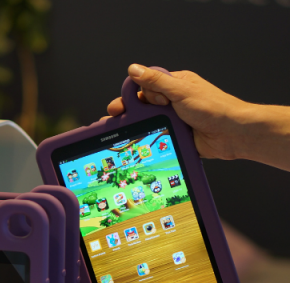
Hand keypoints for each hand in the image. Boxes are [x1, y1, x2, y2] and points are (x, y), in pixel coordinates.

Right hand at [104, 64, 258, 160]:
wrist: (233, 134)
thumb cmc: (214, 108)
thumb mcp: (181, 91)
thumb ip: (156, 81)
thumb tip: (134, 69)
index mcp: (174, 85)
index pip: (145, 86)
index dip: (132, 94)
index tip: (122, 105)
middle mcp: (172, 101)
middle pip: (143, 105)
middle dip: (130, 112)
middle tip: (117, 119)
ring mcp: (173, 119)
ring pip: (147, 122)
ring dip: (139, 127)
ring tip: (127, 135)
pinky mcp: (175, 135)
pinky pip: (156, 136)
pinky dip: (148, 139)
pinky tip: (140, 144)